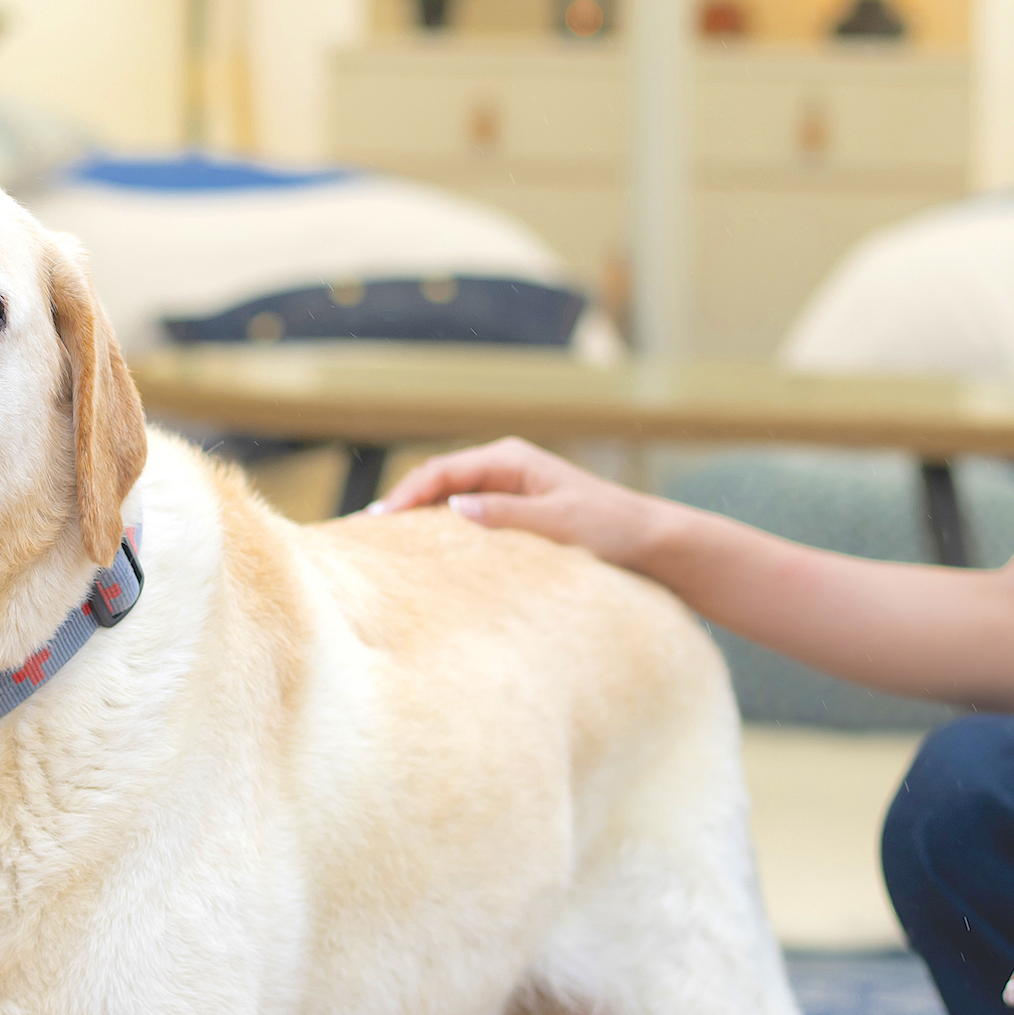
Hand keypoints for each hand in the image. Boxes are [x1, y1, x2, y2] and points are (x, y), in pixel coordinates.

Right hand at [366, 438, 670, 568]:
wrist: (650, 541)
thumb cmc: (611, 527)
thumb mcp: (558, 523)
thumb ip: (506, 515)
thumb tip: (453, 507)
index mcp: (512, 459)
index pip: (443, 471)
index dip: (407, 495)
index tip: (378, 522)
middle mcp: (507, 469)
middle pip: (439, 482)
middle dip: (402, 506)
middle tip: (364, 536)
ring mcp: (511, 490)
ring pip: (450, 500)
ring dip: (419, 520)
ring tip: (383, 548)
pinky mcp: (517, 514)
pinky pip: (468, 519)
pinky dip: (442, 532)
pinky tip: (425, 555)